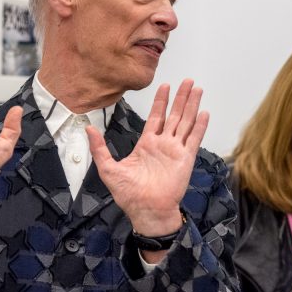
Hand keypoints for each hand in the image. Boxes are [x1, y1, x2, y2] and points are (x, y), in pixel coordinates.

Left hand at [86, 79, 207, 236]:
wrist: (146, 210)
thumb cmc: (129, 194)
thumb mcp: (108, 168)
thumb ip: (100, 148)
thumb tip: (88, 129)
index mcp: (146, 145)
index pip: (156, 117)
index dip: (161, 101)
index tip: (165, 86)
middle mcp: (163, 145)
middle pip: (174, 115)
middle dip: (180, 98)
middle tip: (188, 81)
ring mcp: (175, 151)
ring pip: (185, 122)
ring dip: (191, 106)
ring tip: (197, 89)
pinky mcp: (185, 159)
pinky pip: (194, 139)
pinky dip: (199, 126)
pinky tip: (203, 113)